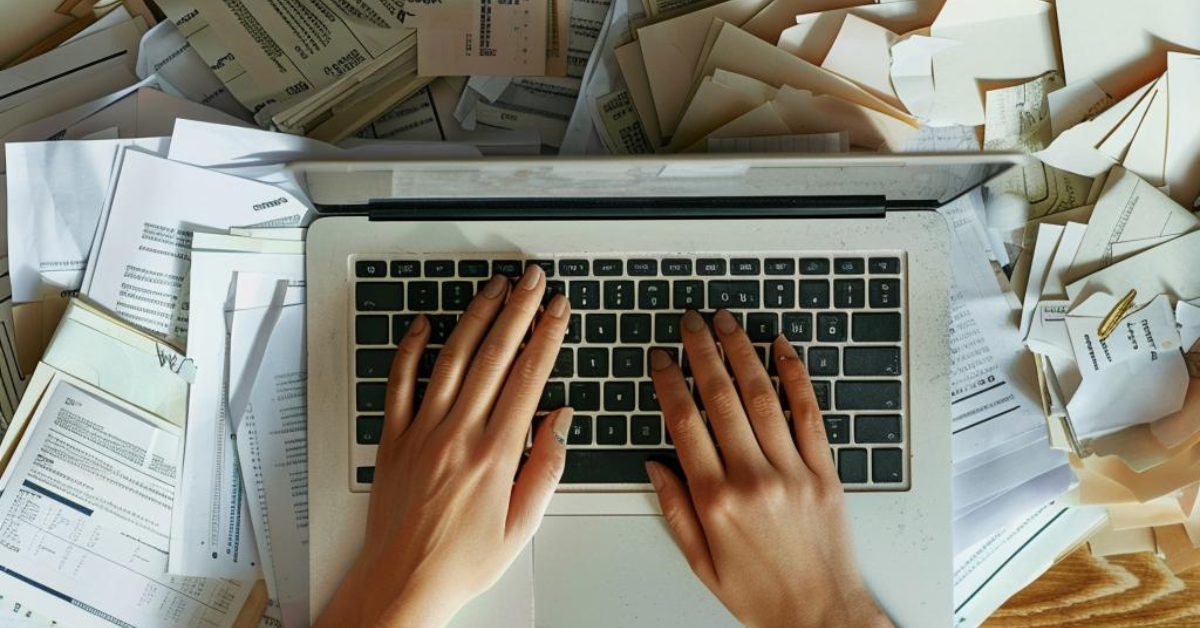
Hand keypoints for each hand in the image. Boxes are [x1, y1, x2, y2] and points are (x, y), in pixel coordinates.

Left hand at [315, 265, 572, 627]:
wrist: (403, 582)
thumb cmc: (462, 561)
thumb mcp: (522, 525)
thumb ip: (545, 466)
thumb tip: (561, 419)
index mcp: (494, 454)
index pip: (529, 377)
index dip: (547, 335)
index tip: (559, 309)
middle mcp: (458, 434)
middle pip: (494, 356)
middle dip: (518, 310)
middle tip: (533, 280)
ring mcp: (422, 432)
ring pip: (452, 359)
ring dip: (475, 317)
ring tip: (494, 288)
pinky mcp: (393, 438)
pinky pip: (399, 382)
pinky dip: (410, 349)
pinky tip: (423, 324)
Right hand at [645, 310, 893, 627]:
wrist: (819, 615)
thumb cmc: (760, 593)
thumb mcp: (700, 561)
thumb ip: (675, 509)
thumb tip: (656, 464)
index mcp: (715, 500)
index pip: (684, 423)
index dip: (670, 382)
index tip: (661, 357)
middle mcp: (753, 478)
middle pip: (720, 399)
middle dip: (702, 352)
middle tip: (690, 322)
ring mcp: (792, 471)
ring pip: (761, 397)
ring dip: (742, 352)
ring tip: (726, 322)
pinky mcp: (825, 472)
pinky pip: (808, 414)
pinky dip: (795, 377)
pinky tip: (783, 350)